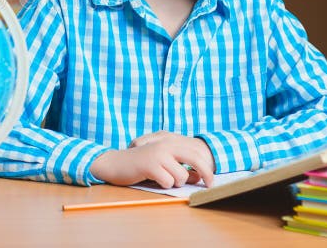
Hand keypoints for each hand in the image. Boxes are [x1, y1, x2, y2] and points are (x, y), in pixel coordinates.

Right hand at [90, 133, 214, 188]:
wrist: (115, 163)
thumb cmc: (140, 165)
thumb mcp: (163, 164)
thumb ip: (180, 168)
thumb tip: (198, 177)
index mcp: (170, 141)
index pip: (197, 151)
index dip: (207, 167)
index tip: (211, 180)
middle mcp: (166, 144)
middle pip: (195, 159)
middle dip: (206, 174)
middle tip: (210, 186)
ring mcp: (158, 154)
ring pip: (181, 176)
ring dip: (174, 183)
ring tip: (161, 178)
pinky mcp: (150, 165)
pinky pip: (168, 182)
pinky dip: (163, 185)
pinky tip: (152, 179)